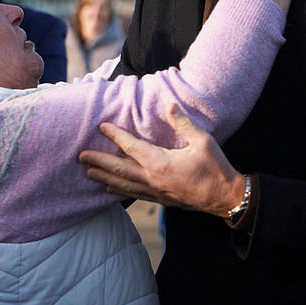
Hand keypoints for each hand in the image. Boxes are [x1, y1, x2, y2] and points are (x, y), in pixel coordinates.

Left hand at [79, 104, 245, 216]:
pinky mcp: (160, 199)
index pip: (131, 147)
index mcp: (160, 163)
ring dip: (103, 176)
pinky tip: (109, 188)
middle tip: (80, 155)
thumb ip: (184, 123)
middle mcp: (153, 179)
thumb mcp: (203, 141)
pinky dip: (118, 190)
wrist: (225, 197)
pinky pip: (133, 194)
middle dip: (98, 161)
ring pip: (122, 184)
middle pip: (118, 169)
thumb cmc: (215, 167)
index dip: (115, 135)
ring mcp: (155, 191)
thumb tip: (169, 105)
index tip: (102, 126)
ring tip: (87, 172)